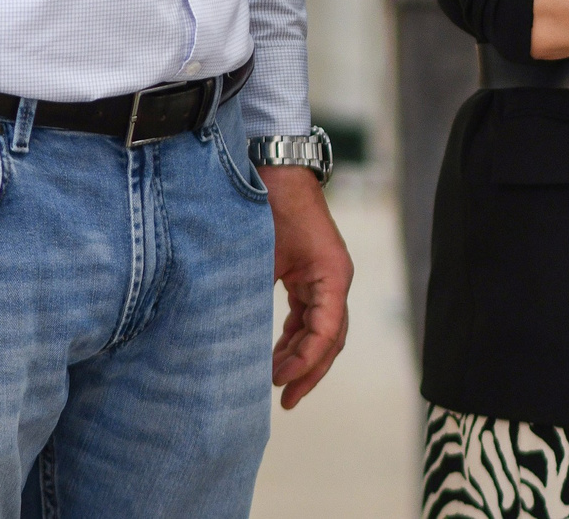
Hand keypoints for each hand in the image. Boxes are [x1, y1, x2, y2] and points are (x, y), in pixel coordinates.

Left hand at [263, 167, 352, 409]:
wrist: (274, 168)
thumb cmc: (269, 205)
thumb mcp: (262, 252)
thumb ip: (255, 293)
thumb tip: (234, 338)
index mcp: (332, 274)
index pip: (328, 331)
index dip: (306, 360)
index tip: (279, 380)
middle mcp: (334, 279)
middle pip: (331, 338)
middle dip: (309, 370)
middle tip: (284, 399)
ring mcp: (324, 277)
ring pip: (321, 330)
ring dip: (302, 357)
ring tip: (276, 382)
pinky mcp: (309, 275)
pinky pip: (308, 315)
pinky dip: (295, 338)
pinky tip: (276, 354)